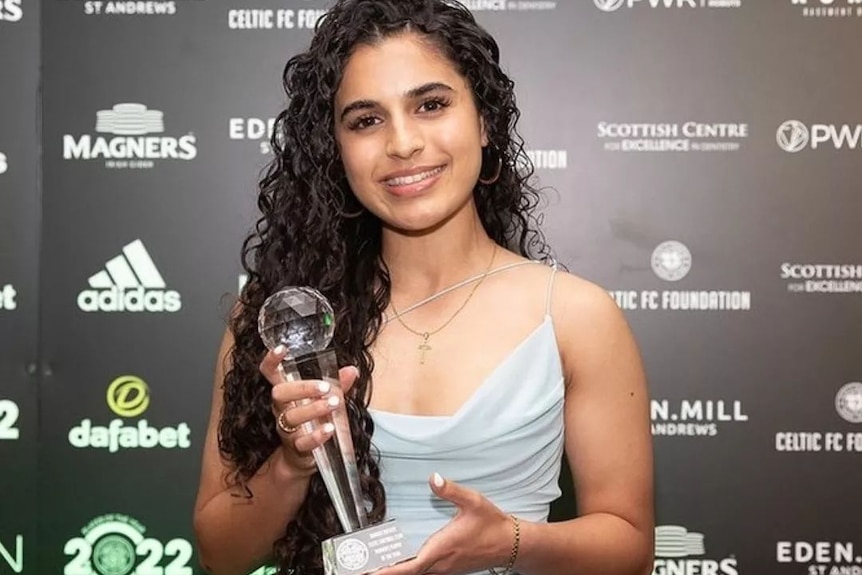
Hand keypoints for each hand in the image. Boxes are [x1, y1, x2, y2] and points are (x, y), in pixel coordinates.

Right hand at [259, 345, 358, 474]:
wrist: (303, 457)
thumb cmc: (314, 421)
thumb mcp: (326, 400)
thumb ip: (338, 385)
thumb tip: (352, 370)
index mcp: (287, 393)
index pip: (270, 373)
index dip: (271, 361)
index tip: (281, 348)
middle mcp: (282, 409)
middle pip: (279, 393)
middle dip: (302, 388)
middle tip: (325, 387)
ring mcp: (287, 429)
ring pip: (292, 417)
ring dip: (314, 409)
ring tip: (334, 404)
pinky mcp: (296, 448)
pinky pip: (303, 442)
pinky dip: (317, 436)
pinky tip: (330, 429)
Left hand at [376, 474, 512, 574]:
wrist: (511, 544)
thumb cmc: (492, 524)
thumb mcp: (473, 502)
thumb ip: (451, 491)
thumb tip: (433, 478)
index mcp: (441, 550)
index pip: (409, 567)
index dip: (388, 571)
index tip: (370, 572)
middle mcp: (440, 564)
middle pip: (408, 573)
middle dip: (385, 571)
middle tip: (361, 566)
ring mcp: (445, 569)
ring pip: (416, 574)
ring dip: (397, 570)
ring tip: (375, 564)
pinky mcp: (449, 568)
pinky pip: (424, 572)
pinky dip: (409, 569)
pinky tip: (400, 562)